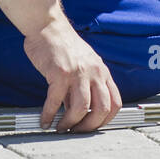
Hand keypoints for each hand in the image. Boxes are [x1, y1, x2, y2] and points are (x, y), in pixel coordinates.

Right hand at [23, 14, 122, 132]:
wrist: (48, 26)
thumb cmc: (63, 46)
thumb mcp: (84, 64)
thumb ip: (85, 85)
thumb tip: (78, 113)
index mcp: (102, 72)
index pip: (115, 102)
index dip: (106, 120)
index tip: (93, 128)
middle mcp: (94, 73)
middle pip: (102, 109)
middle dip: (89, 127)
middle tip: (76, 132)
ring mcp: (78, 73)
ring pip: (81, 108)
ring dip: (70, 123)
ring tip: (60, 129)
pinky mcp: (60, 73)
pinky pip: (56, 101)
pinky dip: (49, 115)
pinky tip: (44, 120)